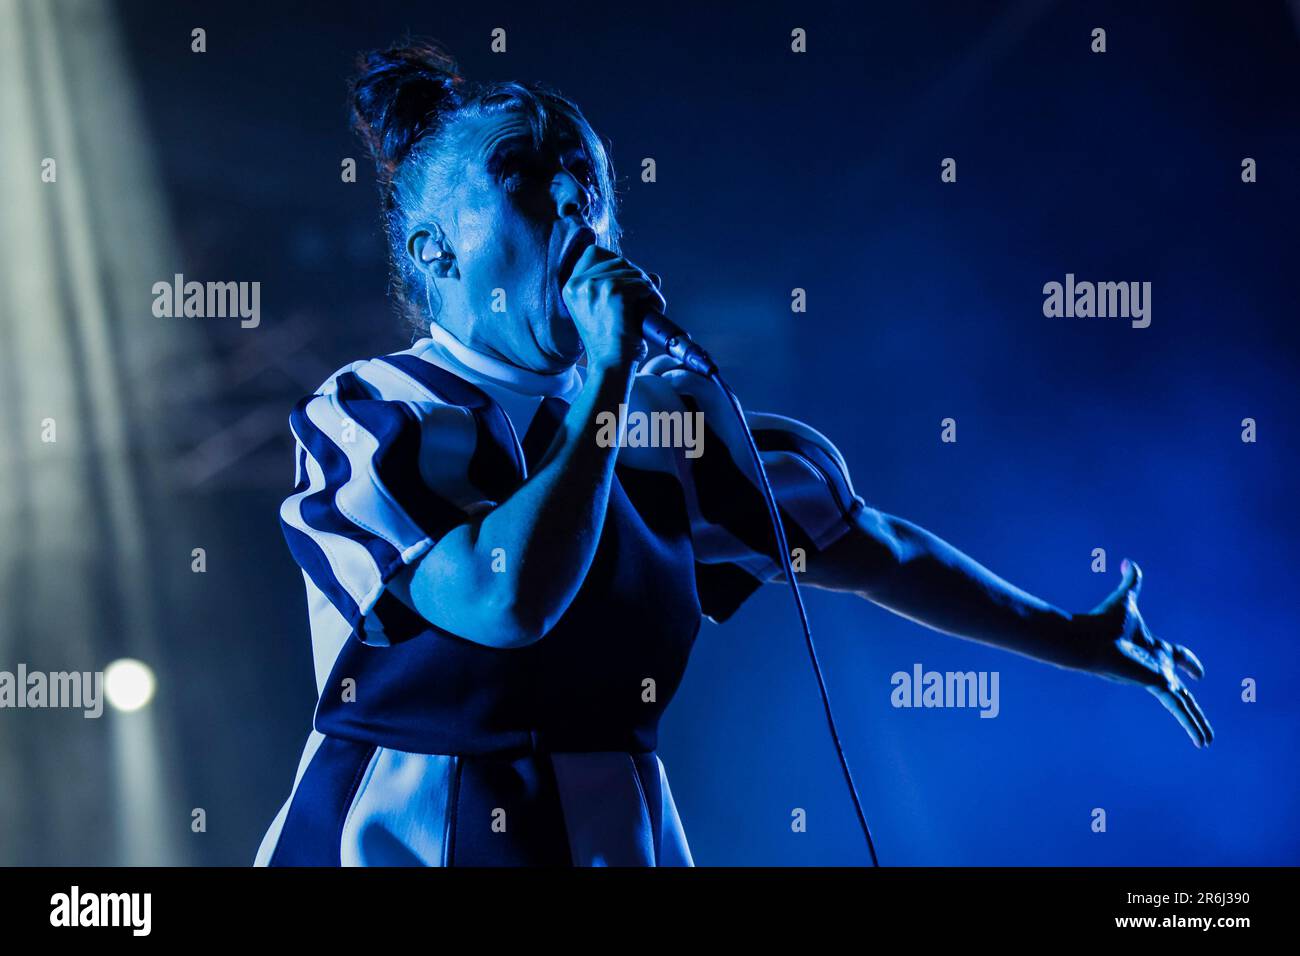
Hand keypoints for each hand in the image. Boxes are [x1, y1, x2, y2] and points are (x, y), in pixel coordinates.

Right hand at [561, 245, 664, 371]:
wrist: (610, 365)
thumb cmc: (608, 344)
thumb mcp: (603, 312)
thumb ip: (621, 287)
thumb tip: (653, 276)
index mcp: (571, 287)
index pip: (594, 253)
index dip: (615, 262)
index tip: (627, 280)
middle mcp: (580, 284)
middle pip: (619, 260)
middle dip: (636, 276)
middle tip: (644, 297)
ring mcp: (596, 286)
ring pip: (633, 272)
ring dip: (648, 287)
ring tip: (650, 306)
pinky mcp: (614, 292)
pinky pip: (643, 284)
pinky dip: (653, 296)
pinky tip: (653, 310)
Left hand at [1078, 559, 1213, 747]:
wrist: (1087, 641)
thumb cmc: (1101, 622)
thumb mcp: (1125, 599)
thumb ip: (1131, 582)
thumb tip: (1128, 562)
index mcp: (1151, 647)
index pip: (1176, 656)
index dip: (1189, 663)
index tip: (1200, 674)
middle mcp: (1153, 665)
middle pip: (1181, 690)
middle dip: (1194, 709)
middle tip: (1206, 729)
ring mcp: (1154, 677)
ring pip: (1181, 704)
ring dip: (1195, 723)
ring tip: (1206, 743)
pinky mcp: (1154, 684)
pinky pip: (1176, 704)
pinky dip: (1187, 718)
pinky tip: (1198, 734)